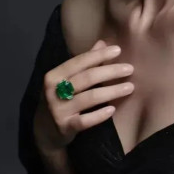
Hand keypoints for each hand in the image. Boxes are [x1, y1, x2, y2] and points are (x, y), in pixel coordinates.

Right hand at [33, 39, 134, 153]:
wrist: (44, 130)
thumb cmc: (59, 99)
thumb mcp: (66, 80)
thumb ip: (84, 62)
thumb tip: (102, 43)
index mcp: (54, 76)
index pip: (79, 61)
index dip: (99, 55)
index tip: (118, 50)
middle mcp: (54, 91)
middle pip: (87, 78)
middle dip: (110, 72)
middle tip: (130, 69)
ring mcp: (59, 110)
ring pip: (90, 98)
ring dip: (112, 91)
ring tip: (129, 87)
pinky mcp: (65, 126)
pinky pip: (85, 121)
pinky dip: (99, 115)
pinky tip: (112, 110)